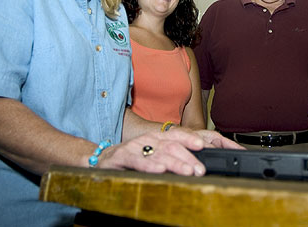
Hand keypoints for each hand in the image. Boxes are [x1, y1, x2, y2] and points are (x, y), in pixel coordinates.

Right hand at [95, 128, 242, 175]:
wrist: (104, 158)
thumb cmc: (133, 158)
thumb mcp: (154, 155)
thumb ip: (171, 158)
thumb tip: (195, 165)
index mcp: (157, 138)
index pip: (177, 135)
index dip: (191, 139)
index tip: (204, 146)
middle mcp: (148, 140)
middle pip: (172, 146)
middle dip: (189, 158)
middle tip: (201, 169)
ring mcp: (135, 147)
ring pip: (159, 153)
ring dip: (175, 163)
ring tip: (188, 171)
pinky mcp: (122, 157)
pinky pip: (138, 161)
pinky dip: (150, 165)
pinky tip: (160, 169)